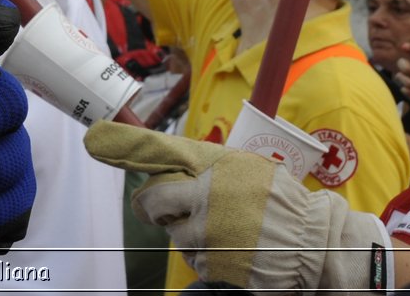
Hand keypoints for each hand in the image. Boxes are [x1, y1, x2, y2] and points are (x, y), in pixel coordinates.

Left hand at [83, 121, 386, 292]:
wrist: (316, 243)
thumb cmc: (279, 199)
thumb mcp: (242, 167)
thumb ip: (200, 163)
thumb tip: (164, 160)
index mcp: (212, 177)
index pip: (158, 163)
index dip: (122, 147)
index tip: (93, 139)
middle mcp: (207, 208)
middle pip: (155, 207)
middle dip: (159, 207)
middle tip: (178, 206)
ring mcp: (212, 241)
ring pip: (177, 237)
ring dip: (190, 233)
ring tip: (225, 227)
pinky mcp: (219, 269)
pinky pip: (195, 262)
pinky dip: (206, 256)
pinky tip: (230, 247)